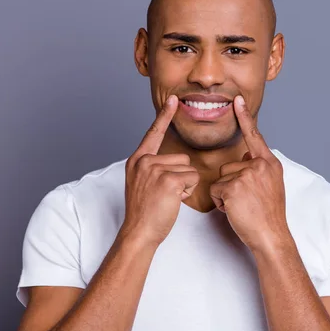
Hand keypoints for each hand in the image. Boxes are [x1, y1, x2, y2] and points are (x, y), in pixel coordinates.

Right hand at [122, 95, 198, 245]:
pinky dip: (188, 191)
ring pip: (188, 168)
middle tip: (165, 194)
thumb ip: (153, 168)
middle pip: (181, 157)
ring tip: (168, 197)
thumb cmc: (144, 212)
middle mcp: (144, 161)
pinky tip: (173, 200)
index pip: (153, 133)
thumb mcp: (142, 183)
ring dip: (185, 184)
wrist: (139, 231)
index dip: (165, 116)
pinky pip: (192, 178)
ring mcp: (155, 169)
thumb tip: (174, 162)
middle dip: (181, 176)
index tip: (174, 99)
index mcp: (137, 160)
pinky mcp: (168, 179)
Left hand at [209, 96, 290, 252]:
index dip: (245, 118)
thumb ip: (260, 169)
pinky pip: (216, 189)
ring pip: (221, 177)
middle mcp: (260, 165)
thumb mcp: (271, 185)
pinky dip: (220, 202)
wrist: (271, 236)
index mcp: (269, 163)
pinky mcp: (234, 187)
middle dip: (231, 184)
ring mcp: (247, 175)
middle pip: (229, 165)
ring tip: (241, 205)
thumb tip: (247, 158)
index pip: (254, 136)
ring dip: (225, 193)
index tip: (237, 100)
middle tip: (246, 200)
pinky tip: (234, 210)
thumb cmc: (268, 215)